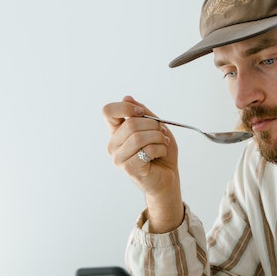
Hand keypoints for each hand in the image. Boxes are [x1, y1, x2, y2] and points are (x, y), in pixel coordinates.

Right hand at [103, 96, 183, 232]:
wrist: (168, 177)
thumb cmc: (161, 152)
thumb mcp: (156, 127)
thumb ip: (143, 113)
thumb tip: (127, 97)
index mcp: (117, 132)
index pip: (108, 111)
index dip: (126, 107)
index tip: (141, 112)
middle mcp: (113, 144)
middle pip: (130, 123)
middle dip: (154, 126)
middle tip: (162, 134)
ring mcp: (119, 157)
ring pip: (139, 136)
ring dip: (158, 138)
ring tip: (163, 143)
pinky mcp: (129, 168)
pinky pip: (146, 150)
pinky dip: (160, 148)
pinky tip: (160, 153)